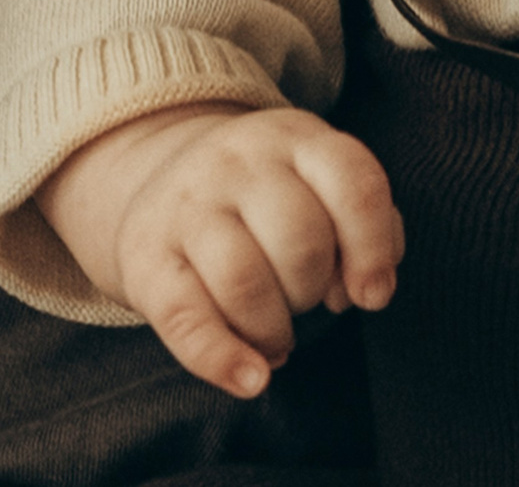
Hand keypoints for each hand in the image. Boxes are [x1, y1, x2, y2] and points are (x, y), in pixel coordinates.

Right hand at [35, 103, 404, 397]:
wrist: (163, 178)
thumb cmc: (271, 197)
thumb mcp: (321, 184)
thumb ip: (363, 227)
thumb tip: (363, 291)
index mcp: (297, 138)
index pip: (354, 185)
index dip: (374, 248)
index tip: (373, 296)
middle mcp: (240, 161)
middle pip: (301, 241)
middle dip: (316, 290)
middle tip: (308, 301)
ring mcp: (188, 206)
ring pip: (245, 282)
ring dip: (276, 329)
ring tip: (279, 339)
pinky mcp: (145, 257)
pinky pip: (185, 318)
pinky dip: (223, 359)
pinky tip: (252, 379)